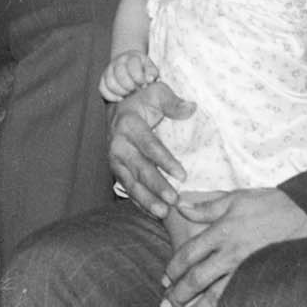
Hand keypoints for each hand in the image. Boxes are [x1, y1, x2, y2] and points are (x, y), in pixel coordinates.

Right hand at [100, 49, 157, 102]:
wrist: (130, 65)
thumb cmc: (144, 70)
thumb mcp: (151, 69)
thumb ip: (152, 73)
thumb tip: (149, 79)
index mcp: (132, 57)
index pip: (132, 65)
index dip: (138, 77)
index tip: (143, 85)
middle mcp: (118, 61)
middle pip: (119, 73)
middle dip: (128, 85)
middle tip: (135, 91)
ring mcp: (109, 69)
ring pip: (110, 82)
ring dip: (120, 91)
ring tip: (128, 95)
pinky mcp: (103, 79)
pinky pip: (102, 88)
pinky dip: (110, 96)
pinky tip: (120, 99)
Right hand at [107, 79, 194, 218]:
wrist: (118, 109)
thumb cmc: (142, 100)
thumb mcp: (156, 93)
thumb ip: (172, 102)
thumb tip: (191, 108)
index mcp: (129, 124)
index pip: (149, 145)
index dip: (165, 161)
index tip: (182, 175)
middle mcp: (119, 144)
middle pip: (140, 168)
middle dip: (156, 186)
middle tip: (174, 200)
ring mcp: (116, 160)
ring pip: (131, 183)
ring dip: (146, 199)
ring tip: (163, 213)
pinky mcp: (117, 170)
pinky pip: (128, 189)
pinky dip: (140, 202)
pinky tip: (154, 213)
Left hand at [160, 187, 306, 306]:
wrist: (306, 214)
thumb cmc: (271, 204)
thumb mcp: (235, 197)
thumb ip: (206, 207)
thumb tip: (180, 206)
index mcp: (221, 231)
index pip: (189, 254)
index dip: (174, 268)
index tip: (165, 279)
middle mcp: (230, 253)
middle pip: (197, 278)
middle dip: (178, 295)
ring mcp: (245, 268)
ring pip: (216, 295)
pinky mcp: (260, 277)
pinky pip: (238, 298)